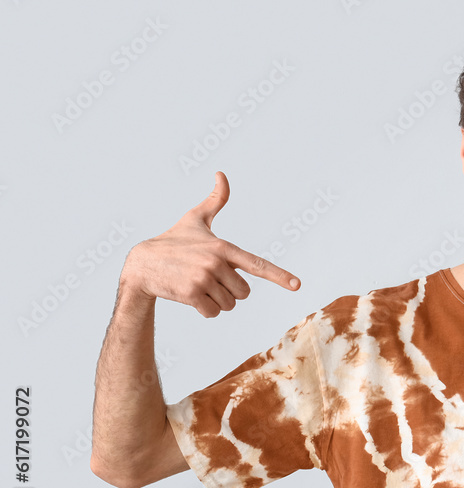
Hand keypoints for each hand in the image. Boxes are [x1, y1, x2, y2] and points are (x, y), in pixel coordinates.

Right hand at [120, 171, 299, 317]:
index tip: (297, 285)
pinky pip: (213, 313)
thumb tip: (221, 174)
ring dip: (217, 301)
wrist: (142, 264)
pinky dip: (206, 310)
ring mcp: (203, 279)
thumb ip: (215, 201)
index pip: (257, 264)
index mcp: (224, 247)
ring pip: (229, 304)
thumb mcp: (195, 219)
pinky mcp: (191, 294)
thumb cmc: (174, 241)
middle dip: (230, 291)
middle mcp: (216, 263)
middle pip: (244, 293)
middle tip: (209, 279)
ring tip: (198, 286)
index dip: (279, 276)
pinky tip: (192, 297)